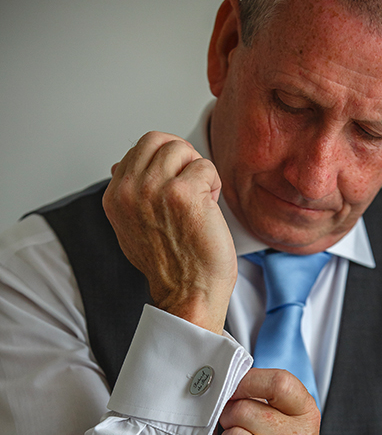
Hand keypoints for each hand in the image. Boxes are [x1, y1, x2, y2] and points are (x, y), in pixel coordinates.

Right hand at [102, 131, 237, 332]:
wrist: (189, 293)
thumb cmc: (173, 265)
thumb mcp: (133, 227)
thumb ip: (128, 195)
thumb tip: (119, 163)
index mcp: (114, 196)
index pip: (139, 150)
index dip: (167, 163)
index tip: (178, 188)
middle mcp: (129, 190)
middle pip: (158, 140)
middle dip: (182, 156)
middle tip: (195, 182)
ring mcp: (154, 189)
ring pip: (181, 149)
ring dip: (199, 171)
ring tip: (203, 199)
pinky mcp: (183, 193)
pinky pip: (205, 166)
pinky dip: (214, 184)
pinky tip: (210, 209)